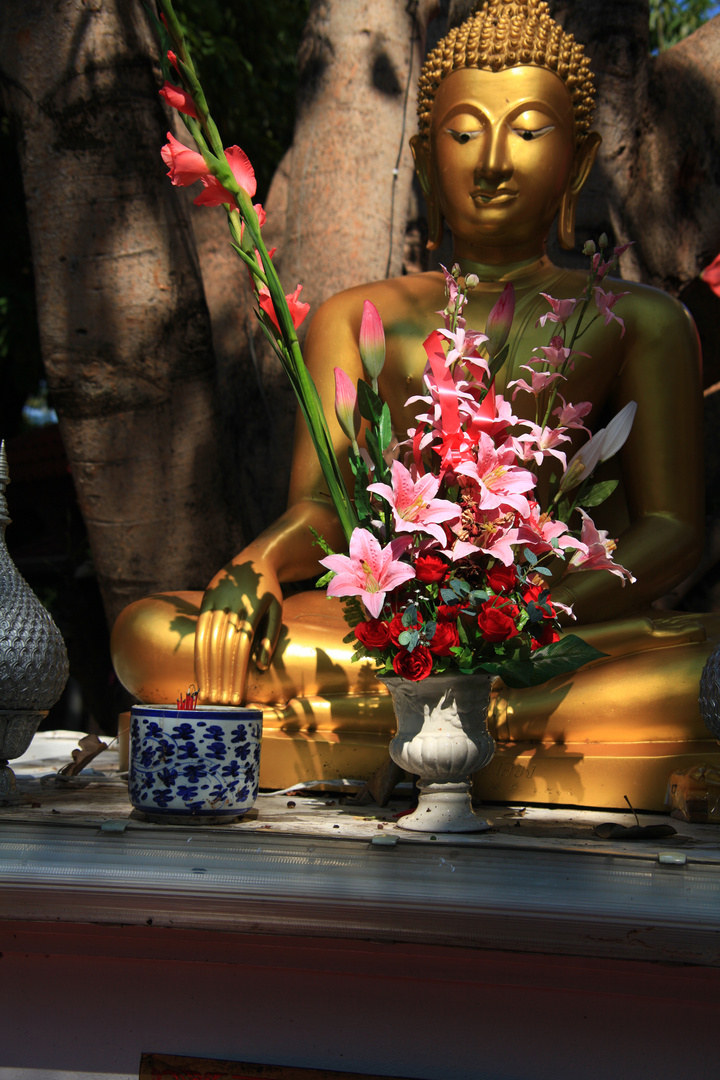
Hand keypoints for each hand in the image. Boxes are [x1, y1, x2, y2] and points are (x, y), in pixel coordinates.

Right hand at [194, 556, 282, 704]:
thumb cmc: (269, 590)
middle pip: (222, 647)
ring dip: (207, 669)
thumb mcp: (276, 610)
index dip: (235, 673)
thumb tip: (260, 666)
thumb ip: (269, 637)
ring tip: (207, 693)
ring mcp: (216, 600)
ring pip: (208, 640)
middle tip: (219, 702)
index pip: (240, 647)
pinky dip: (199, 652)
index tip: (235, 696)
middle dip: (220, 677)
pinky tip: (199, 670)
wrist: (255, 558)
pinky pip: (200, 630)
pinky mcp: (206, 599)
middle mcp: (231, 604)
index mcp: (252, 607)